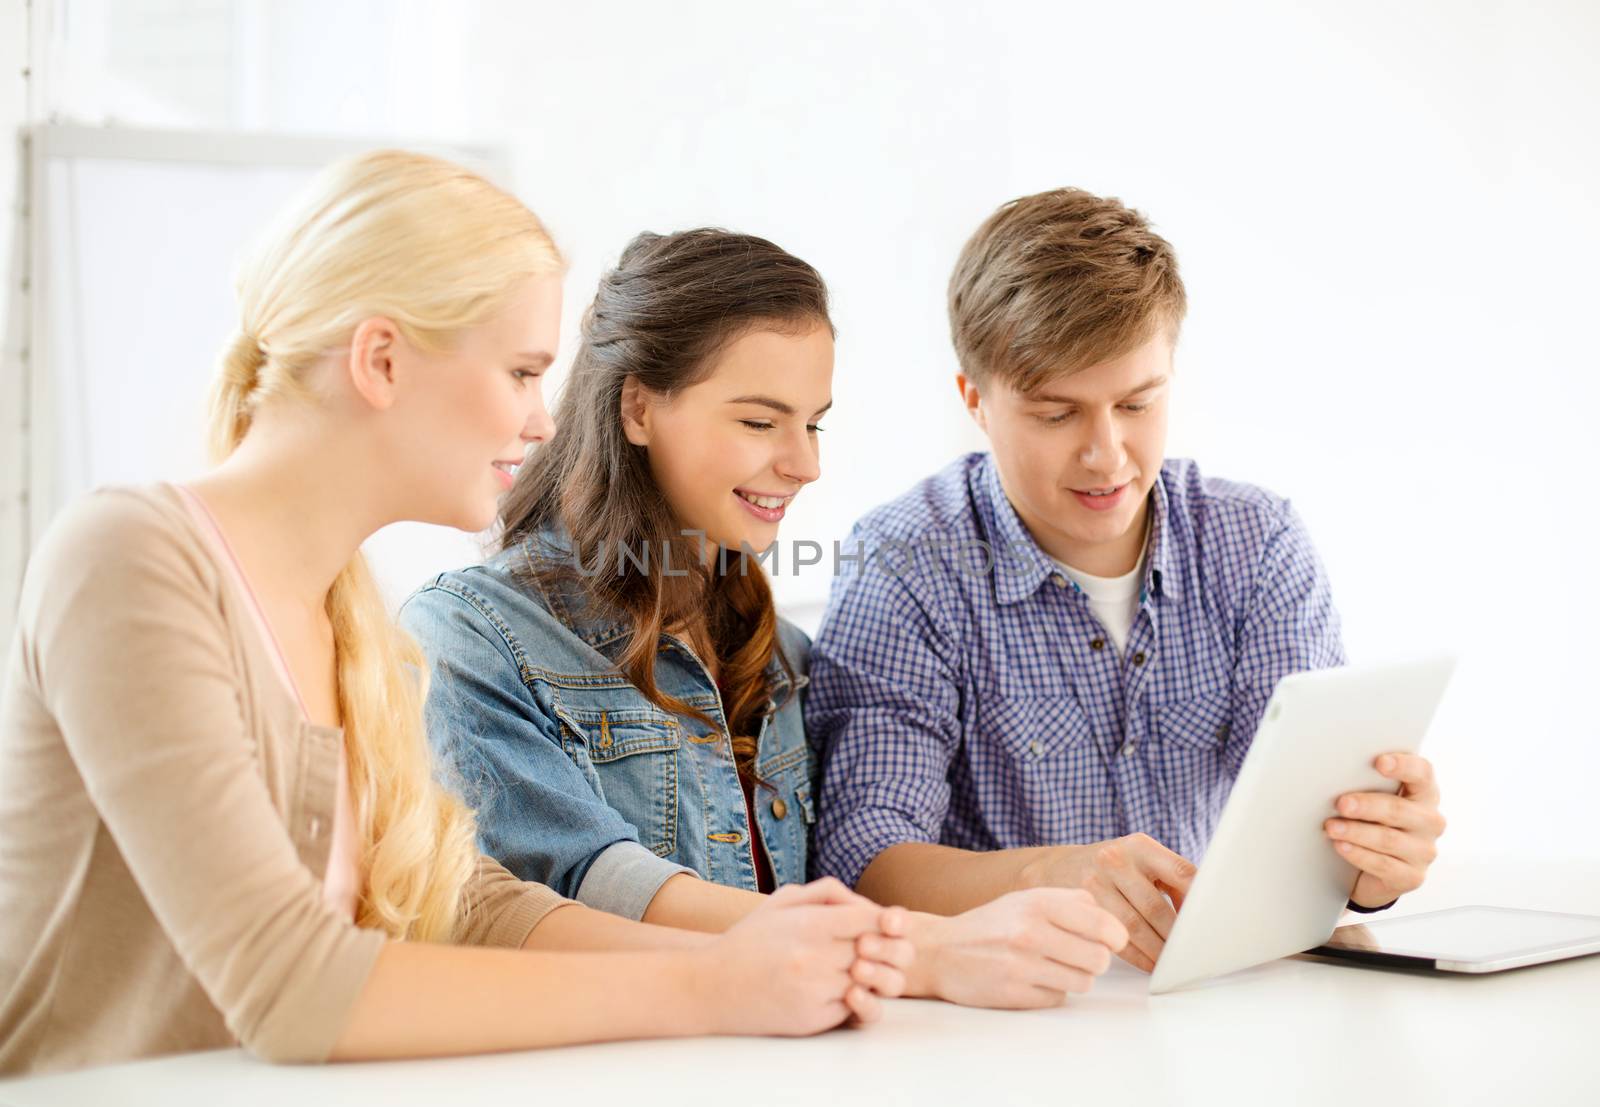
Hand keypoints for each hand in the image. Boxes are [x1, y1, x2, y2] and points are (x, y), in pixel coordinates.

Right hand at [698, 877, 911, 1035]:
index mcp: (809, 924)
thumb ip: (827, 893)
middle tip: (874, 949)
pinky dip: (851, 999)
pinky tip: (833, 990)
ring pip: (867, 982)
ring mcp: (814, 992)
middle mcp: (814, 958)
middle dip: (880, 948)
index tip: (880, 924)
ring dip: (866, 976)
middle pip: (875, 951)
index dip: (883, 921)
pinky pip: (852, 1008)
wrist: (710, 987)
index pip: (871, 919)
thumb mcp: (782, 901)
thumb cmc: (749, 940)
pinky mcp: (812, 1020)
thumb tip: (869, 904)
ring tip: (852, 969)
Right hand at [912, 888, 1128, 1007]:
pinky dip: (1052, 991)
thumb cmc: (989, 925)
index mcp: (1037, 903)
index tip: (1110, 940)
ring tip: (1053, 967)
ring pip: (1083, 982)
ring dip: (1075, 977)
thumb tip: (1109, 919)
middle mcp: (1030, 932)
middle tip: (1080, 956)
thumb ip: (1069, 902)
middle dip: (1096, 960)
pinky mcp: (1014, 994)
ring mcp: (1022, 966)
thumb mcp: (1025, 899)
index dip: (1115, 937)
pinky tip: (1032, 979)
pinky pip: (1058, 998)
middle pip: (1099, 959)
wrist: (939, 952)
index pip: (1103, 925)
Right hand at [1019, 833, 1194, 971]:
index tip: (1210, 924)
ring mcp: (1094, 882)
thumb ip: (1170, 879)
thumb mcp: (1139, 859)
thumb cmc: (1112, 868)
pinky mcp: (1080, 906)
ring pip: (1134, 926)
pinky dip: (1137, 955)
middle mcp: (1115, 859)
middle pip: (1156, 907)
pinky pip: (1114, 937)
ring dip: (1158, 951)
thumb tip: (1206, 912)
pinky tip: (1149, 963)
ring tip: (1173, 964)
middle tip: (1193, 955)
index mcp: (1139, 846)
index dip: (1199, 902)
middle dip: (1177, 937)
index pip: (1181, 872)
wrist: (1054, 868)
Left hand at [1325, 753, 1444, 907]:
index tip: (1379, 762)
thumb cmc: (1373, 822)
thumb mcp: (1374, 801)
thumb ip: (1367, 785)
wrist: (1376, 870)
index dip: (1403, 765)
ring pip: (1388, 839)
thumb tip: (1336, 776)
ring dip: (1356, 832)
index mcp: (1424, 793)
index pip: (1422, 773)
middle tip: (1342, 803)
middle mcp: (1430, 821)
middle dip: (1367, 806)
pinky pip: (1383, 865)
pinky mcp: (1412, 876)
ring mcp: (1424, 851)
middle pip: (1399, 809)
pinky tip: (1341, 846)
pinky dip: (1359, 854)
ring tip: (1331, 827)